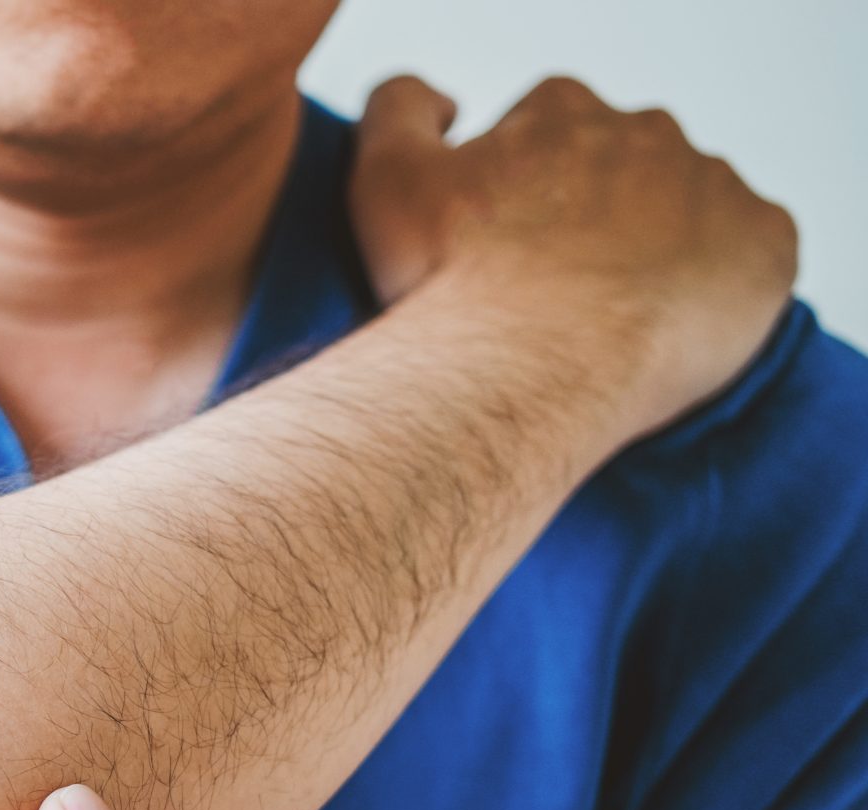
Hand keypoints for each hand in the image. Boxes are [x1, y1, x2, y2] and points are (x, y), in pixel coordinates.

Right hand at [350, 74, 796, 440]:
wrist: (528, 370)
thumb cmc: (453, 286)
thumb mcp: (384, 180)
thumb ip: (399, 110)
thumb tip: (443, 100)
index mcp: (562, 112)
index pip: (549, 129)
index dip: (523, 188)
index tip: (505, 244)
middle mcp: (646, 131)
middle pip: (625, 166)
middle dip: (595, 216)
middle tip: (554, 290)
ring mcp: (713, 184)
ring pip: (689, 211)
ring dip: (657, 250)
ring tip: (609, 322)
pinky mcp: (766, 243)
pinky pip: (754, 255)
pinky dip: (720, 285)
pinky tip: (670, 328)